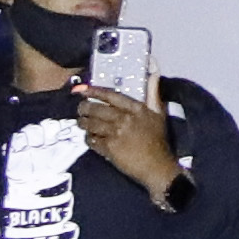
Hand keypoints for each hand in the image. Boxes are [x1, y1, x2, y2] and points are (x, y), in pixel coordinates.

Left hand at [78, 84, 181, 201]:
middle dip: (84, 108)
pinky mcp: (110, 149)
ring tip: (81, 122)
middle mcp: (124, 119)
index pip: (111, 95)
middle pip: (97, 109)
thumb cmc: (158, 140)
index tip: (83, 90)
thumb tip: (154, 71)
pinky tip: (90, 138)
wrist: (157, 167)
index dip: (94, 91)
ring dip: (83, 123)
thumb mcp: (158, 113)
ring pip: (92, 124)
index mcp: (136, 109)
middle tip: (80, 109)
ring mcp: (116, 134)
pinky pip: (93, 140)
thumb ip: (153, 92)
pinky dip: (89, 139)